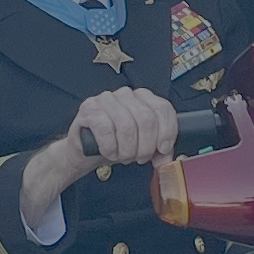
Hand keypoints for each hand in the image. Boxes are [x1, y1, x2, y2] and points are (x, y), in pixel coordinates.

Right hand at [25, 88, 176, 221]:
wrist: (85, 152)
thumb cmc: (116, 145)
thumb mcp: (142, 147)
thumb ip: (158, 150)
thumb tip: (167, 160)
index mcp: (143, 98)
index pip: (163, 108)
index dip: (167, 132)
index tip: (163, 149)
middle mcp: (126, 94)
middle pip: (146, 119)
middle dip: (145, 146)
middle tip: (139, 158)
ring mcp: (106, 99)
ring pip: (126, 126)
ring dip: (126, 150)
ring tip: (122, 156)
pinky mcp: (89, 109)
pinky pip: (106, 129)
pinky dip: (110, 147)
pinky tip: (109, 152)